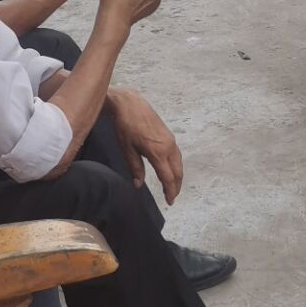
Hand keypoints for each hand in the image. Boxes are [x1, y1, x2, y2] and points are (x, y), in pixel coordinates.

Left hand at [108, 88, 183, 202]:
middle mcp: (168, 147)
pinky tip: (171, 170)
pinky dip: (176, 166)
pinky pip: (177, 155)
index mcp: (158, 152)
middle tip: (171, 198)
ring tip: (173, 187)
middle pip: (177, 172)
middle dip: (176, 186)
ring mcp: (170, 140)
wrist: (131, 104)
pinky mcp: (169, 136)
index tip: (169, 202)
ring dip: (178, 176)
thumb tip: (139, 185)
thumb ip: (135, 168)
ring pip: (179, 163)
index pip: (168, 177)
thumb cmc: (126, 127)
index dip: (169, 191)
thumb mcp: (127, 150)